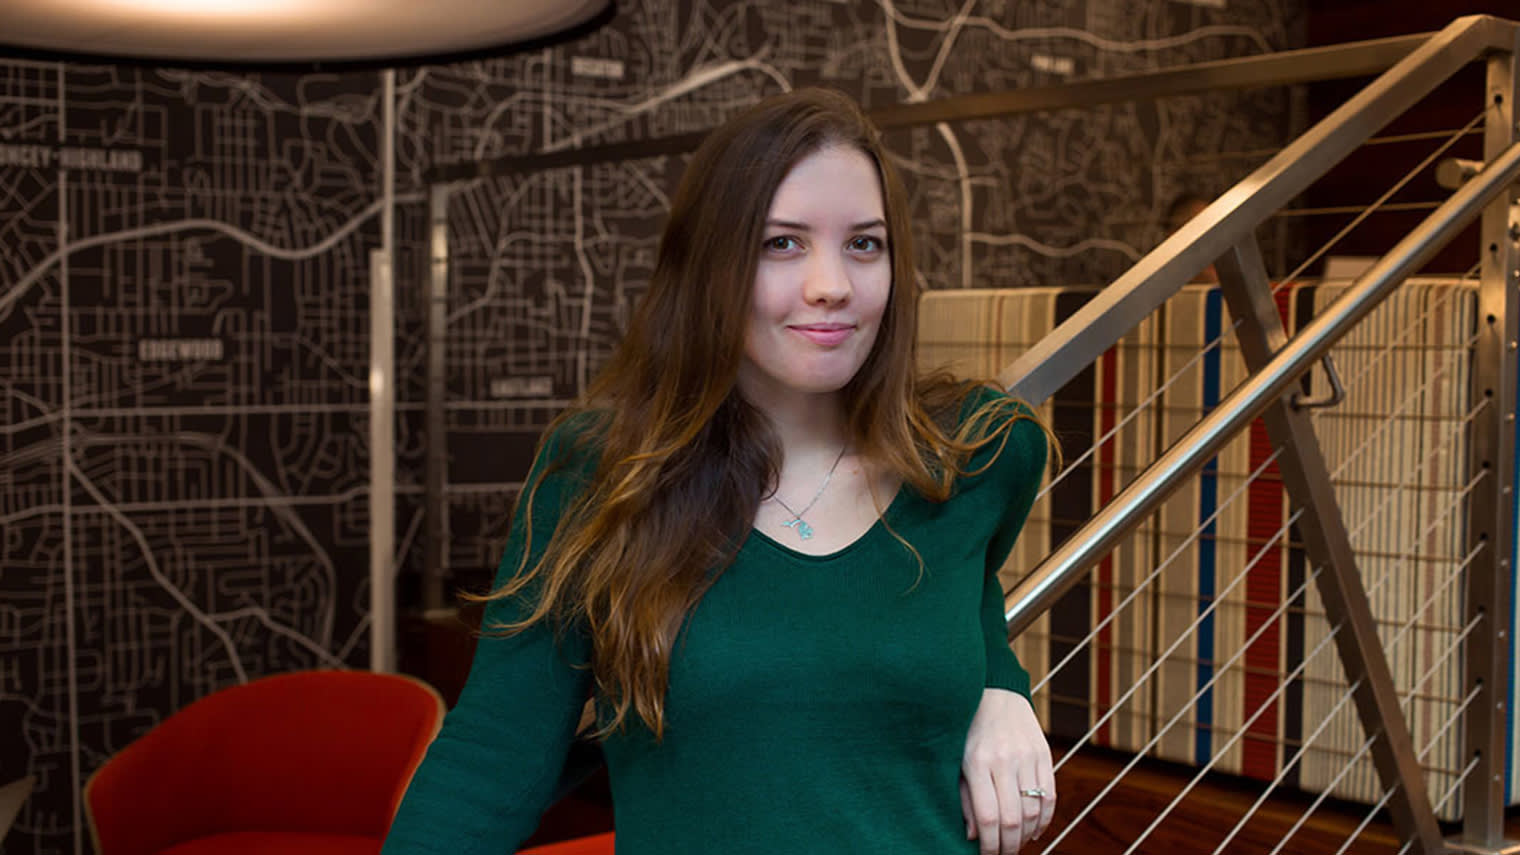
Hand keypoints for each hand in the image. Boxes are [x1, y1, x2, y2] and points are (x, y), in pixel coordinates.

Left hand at [959, 688, 1055, 853]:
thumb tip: (973, 836)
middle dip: (1008, 846)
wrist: (994, 692)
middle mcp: (1004, 760)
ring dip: (1027, 836)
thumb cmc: (968, 730)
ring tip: (1017, 844)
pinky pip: (1050, 795)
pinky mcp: (1044, 754)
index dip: (989, 844)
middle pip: (1013, 819)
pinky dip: (1044, 820)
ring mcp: (1027, 756)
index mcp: (977, 762)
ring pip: (1033, 811)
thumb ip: (965, 798)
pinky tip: (1034, 830)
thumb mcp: (957, 761)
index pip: (987, 817)